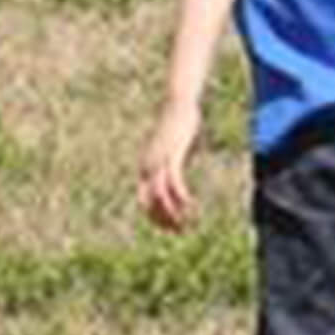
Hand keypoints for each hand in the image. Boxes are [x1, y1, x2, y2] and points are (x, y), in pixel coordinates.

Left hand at [138, 100, 202, 232]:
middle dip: (164, 221)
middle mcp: (146, 167)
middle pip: (150, 204)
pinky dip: (181, 198)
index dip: (155, 218)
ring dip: (173, 214)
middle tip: (179, 231)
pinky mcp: (171, 156)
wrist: (178, 103)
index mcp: (144, 166)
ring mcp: (157, 162)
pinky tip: (191, 206)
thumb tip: (175, 174)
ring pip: (160, 198)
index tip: (170, 227)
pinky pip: (174, 184)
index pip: (143, 201)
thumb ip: (171, 162)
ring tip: (186, 224)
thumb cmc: (177, 124)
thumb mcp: (171, 148)